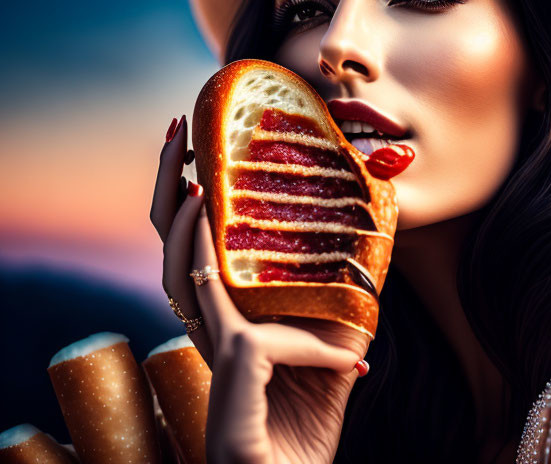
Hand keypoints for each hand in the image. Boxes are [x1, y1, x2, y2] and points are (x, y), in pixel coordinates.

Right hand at [149, 115, 370, 463]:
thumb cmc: (307, 423)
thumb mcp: (335, 355)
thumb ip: (345, 312)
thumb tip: (374, 260)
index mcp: (232, 319)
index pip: (199, 252)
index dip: (191, 205)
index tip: (199, 154)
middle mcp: (215, 329)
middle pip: (171, 249)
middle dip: (166, 189)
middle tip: (177, 135)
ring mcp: (216, 350)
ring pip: (181, 275)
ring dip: (183, 224)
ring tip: (192, 178)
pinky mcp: (231, 371)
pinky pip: (264, 335)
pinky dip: (301, 334)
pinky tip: (322, 339)